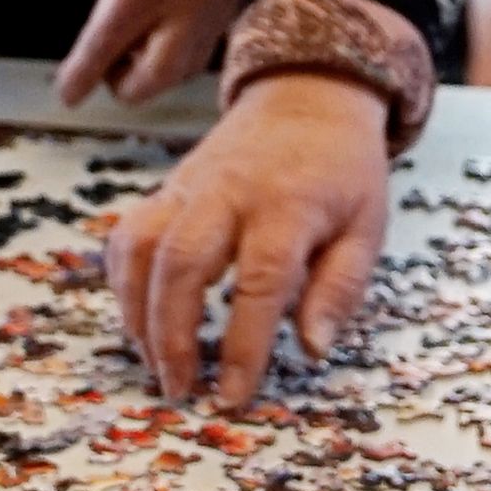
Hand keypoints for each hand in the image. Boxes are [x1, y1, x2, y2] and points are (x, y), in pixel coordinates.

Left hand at [54, 0, 244, 106]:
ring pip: (183, 70)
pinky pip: (206, 46)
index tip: (69, 93)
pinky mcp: (240, 3)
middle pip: (153, 79)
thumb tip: (110, 37)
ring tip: (137, 43)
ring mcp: (221, 7)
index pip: (107, 45)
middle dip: (124, 83)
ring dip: (154, 68)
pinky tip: (167, 27)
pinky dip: (181, 48)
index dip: (82, 75)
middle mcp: (191, 3)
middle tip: (107, 65)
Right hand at [102, 60, 393, 399]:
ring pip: (143, 247)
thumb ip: (341, 289)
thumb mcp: (368, 227)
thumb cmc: (343, 171)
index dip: (243, 344)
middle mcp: (229, 193)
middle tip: (179, 389)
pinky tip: (138, 319)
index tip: (233, 396)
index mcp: (288, 206)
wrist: (308, 95)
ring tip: (154, 364)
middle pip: (182, 263)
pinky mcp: (168, 187)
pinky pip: (129, 233)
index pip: (261, 282)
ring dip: (138, 313)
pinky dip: (123, 280)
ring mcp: (191, 186)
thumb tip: (311, 350)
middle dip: (171, 334)